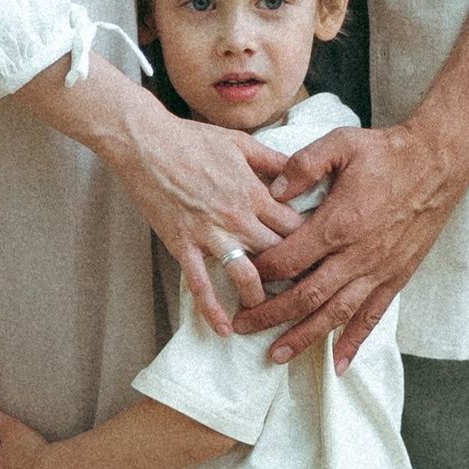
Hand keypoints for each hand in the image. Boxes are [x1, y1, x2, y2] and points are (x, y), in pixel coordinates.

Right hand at [103, 95, 293, 341]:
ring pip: (247, 277)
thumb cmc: (192, 140)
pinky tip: (223, 328)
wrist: (146, 144)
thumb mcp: (242, 143)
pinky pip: (201, 285)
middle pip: (280, 256)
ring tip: (265, 309)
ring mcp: (210, 235)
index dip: (315, 245)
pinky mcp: (183, 246)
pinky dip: (212, 310)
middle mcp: (238, 218)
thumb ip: (273, 161)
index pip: (297, 228)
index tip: (322, 258)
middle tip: (304, 292)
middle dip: (295, 276)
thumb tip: (301, 172)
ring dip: (260, 297)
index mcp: (255, 193)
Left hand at [235, 118, 464, 369]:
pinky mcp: (396, 277)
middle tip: (243, 327)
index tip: (240, 278)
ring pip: (336, 314)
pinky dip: (354, 342)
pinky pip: (373, 317)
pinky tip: (338, 364)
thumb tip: (274, 191)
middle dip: (271, 315)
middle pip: (307, 296)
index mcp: (339, 223)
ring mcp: (379, 270)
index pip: (289, 260)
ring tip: (278, 355)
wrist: (439, 163)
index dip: (261, 273)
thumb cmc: (388, 153)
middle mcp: (359, 255)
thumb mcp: (341, 144)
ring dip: (305, 337)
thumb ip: (304, 165)